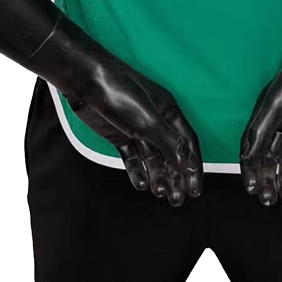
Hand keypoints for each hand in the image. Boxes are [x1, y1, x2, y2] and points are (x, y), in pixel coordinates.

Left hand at [68, 57, 203, 206]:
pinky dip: (137, 170)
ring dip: (158, 176)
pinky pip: (132, 157)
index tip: (196, 189)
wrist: (85, 81)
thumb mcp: (149, 120)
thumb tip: (189, 164)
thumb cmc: (119, 92)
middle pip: (172, 154)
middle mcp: (156, 122)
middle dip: (177, 177)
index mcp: (169, 113)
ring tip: (161, 194)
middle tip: (178, 199)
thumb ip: (170, 143)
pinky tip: (141, 183)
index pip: (188, 144)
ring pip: (153, 158)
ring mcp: (136, 129)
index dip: (194, 167)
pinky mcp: (119, 135)